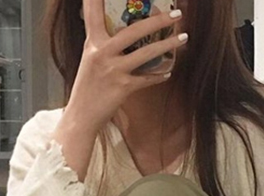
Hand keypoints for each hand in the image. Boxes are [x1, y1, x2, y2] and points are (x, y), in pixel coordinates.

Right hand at [71, 0, 188, 132]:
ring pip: (147, 53)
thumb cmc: (87, 89)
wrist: (81, 117)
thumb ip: (103, 44)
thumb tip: (124, 32)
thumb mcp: (90, 60)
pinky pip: (147, 79)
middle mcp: (102, 52)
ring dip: (168, 44)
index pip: (92, 11)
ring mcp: (113, 70)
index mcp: (92, 43)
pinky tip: (167, 73)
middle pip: (134, 30)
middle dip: (159, 20)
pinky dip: (159, 76)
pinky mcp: (123, 87)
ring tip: (183, 38)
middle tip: (176, 13)